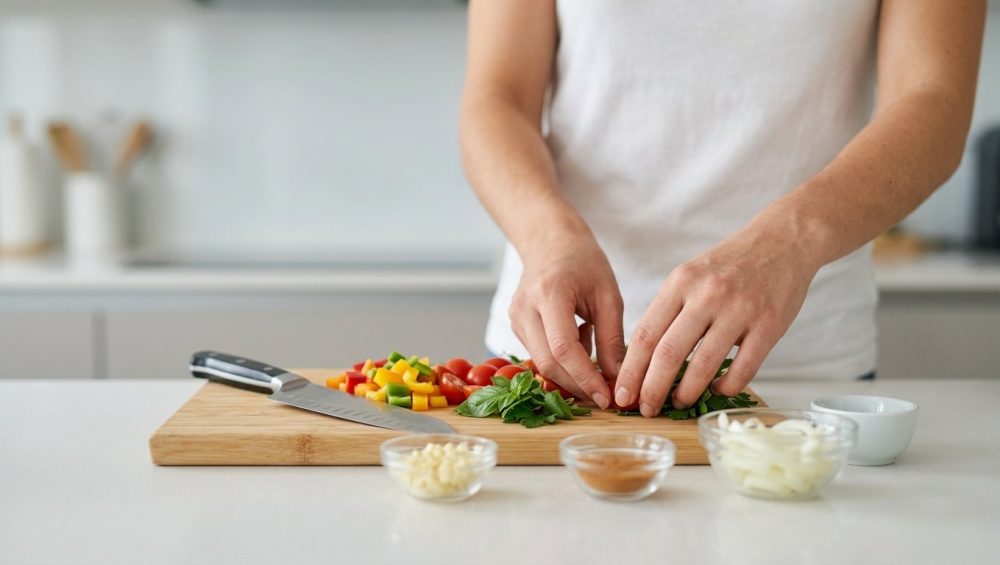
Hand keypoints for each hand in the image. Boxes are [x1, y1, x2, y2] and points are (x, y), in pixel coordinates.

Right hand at [509, 233, 625, 408]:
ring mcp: (515, 318)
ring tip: (597, 354)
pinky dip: (564, 360)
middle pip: (548, 363)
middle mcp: (524, 308)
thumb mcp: (608, 296)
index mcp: (550, 293)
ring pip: (542, 363)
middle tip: (605, 394)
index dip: (585, 378)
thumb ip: (612, 339)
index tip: (606, 397)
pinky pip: (539, 354)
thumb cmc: (584, 263)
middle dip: (578, 385)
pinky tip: (580, 338)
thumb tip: (616, 379)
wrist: (551, 243)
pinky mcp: (515, 326)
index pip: (564, 349)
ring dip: (572, 373)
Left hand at [614, 226, 820, 416]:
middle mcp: (707, 295)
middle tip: (645, 409)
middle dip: (651, 389)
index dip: (630, 370)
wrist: (782, 240)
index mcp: (681, 282)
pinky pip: (743, 369)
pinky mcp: (769, 325)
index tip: (621, 394)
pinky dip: (726, 386)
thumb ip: (668, 310)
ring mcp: (739, 310)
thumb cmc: (729, 264)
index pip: (646, 335)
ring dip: (687, 392)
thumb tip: (641, 357)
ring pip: (704, 364)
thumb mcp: (690, 275)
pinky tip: (716, 389)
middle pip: (668, 353)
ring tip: (677, 403)